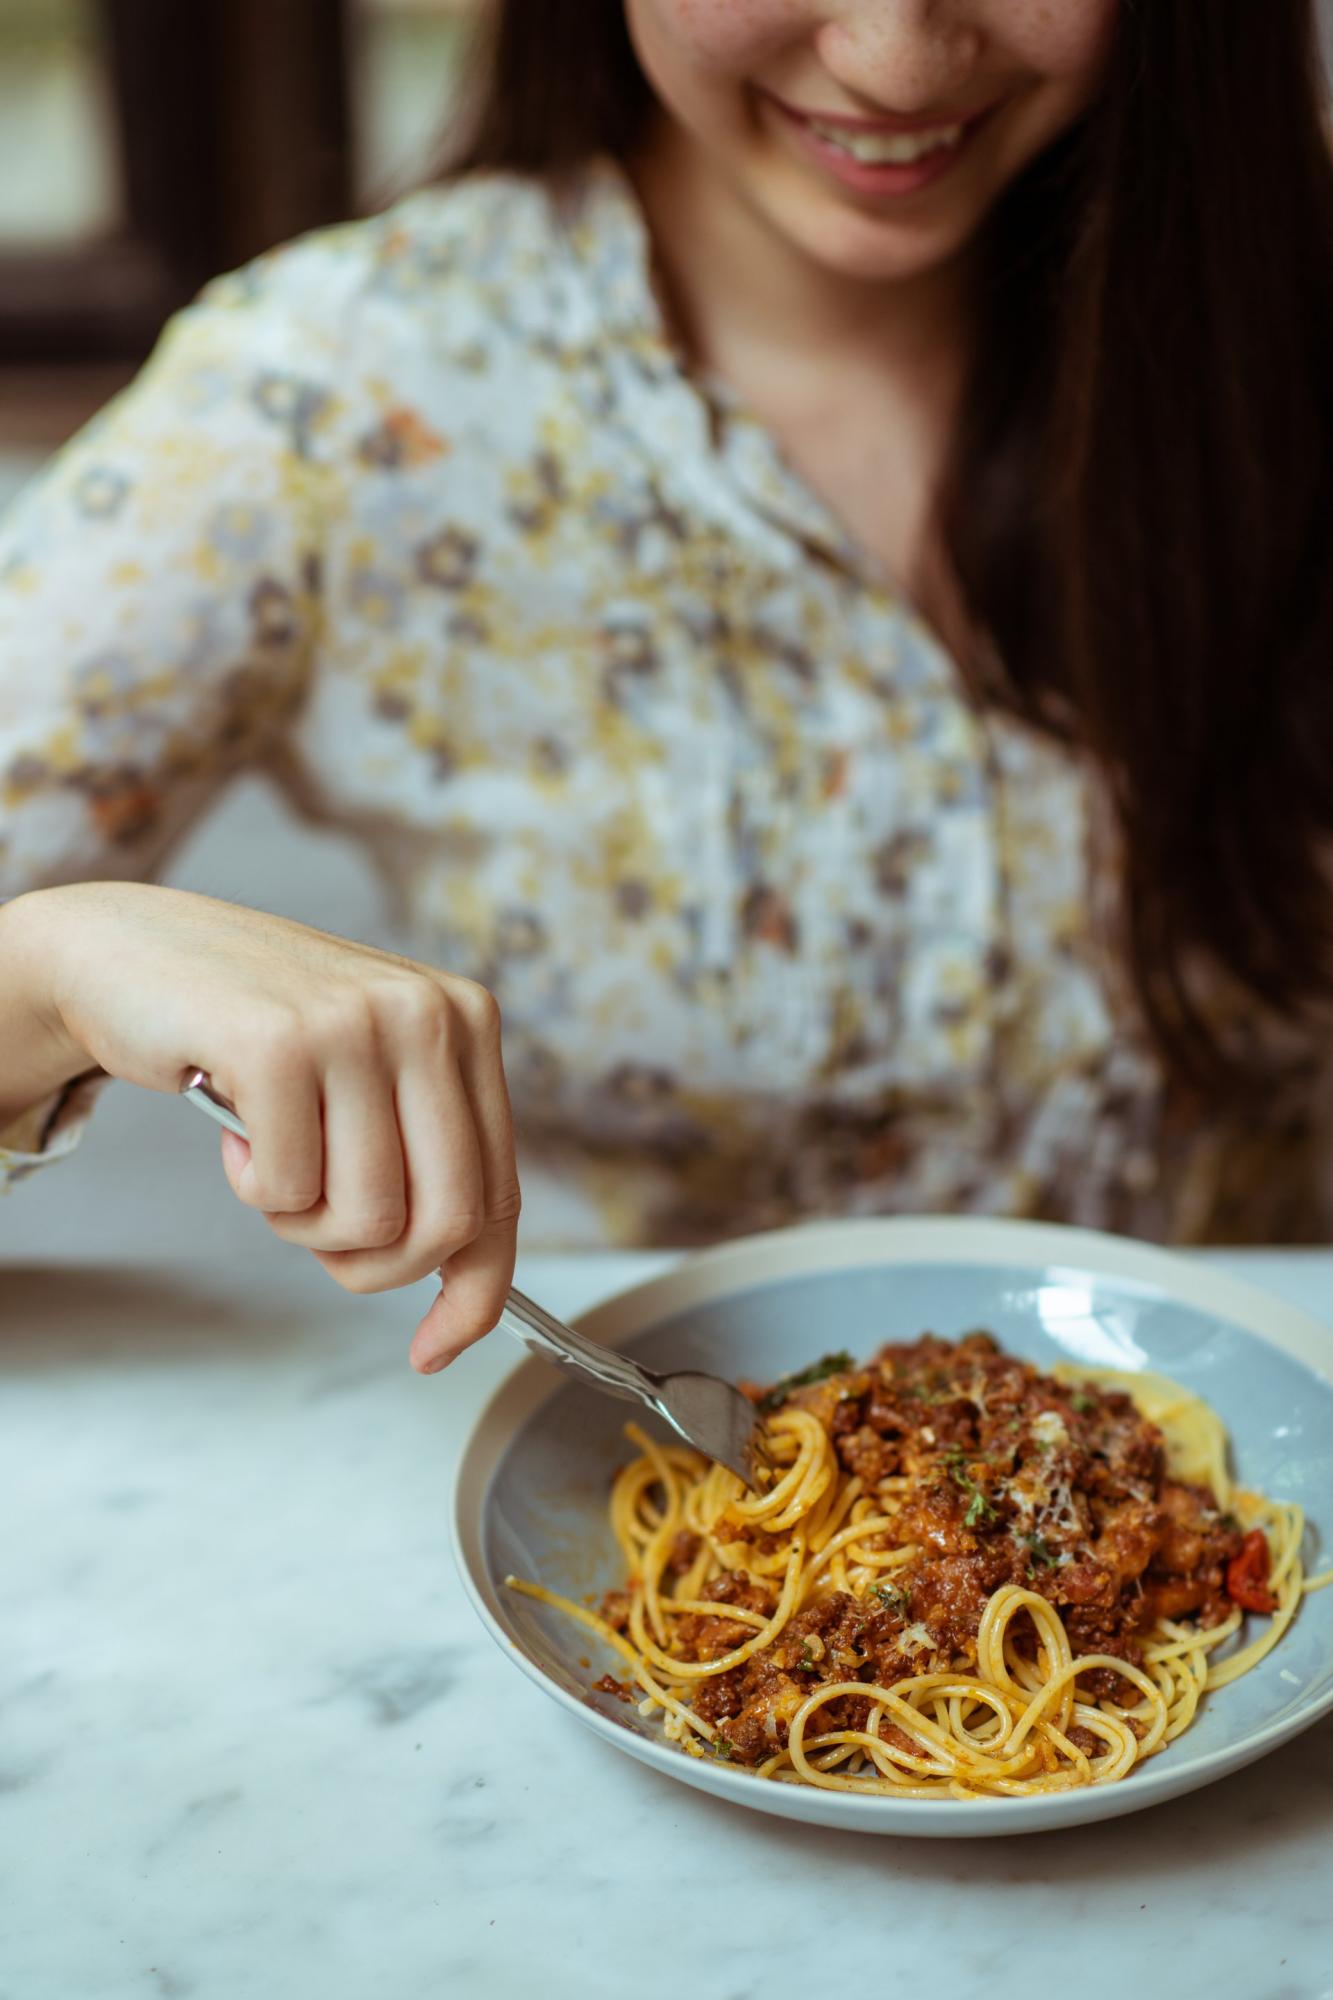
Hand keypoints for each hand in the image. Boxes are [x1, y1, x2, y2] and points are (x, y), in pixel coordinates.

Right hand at [12, 882, 519, 1368]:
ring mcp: (356, 1023)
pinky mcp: (279, 1043)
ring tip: (270, 1156)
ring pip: (366, 1217)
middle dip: (376, 1266)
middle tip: (315, 1231)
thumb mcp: (368, 1083)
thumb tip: (464, 1306)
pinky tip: (235, 1127)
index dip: (474, 1291)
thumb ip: (423, 1166)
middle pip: (446, 1222)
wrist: (135, 951)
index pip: (499, 1194)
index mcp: (467, 1025)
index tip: (436, 1348)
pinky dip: (253, 1187)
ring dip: (301, 1221)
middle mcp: (428, 1015)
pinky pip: (287, 1190)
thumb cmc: (256, 1036)